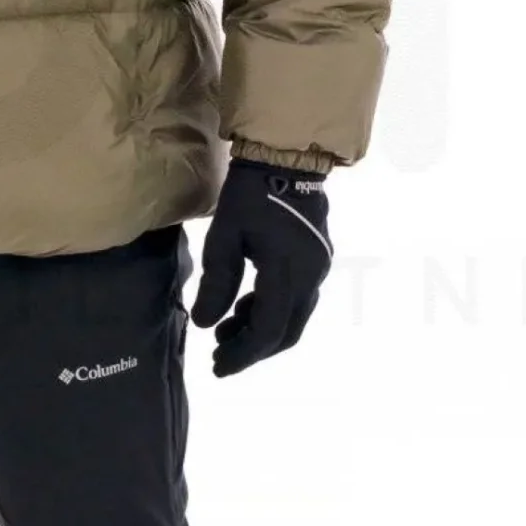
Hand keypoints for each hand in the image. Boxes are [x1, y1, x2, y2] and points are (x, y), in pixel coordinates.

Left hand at [190, 160, 333, 377]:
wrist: (288, 158)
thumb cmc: (251, 194)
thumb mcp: (224, 236)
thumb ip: (217, 283)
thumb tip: (206, 324)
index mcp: (288, 273)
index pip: (267, 331)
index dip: (242, 354)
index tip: (217, 367)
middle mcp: (311, 278)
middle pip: (285, 332)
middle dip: (253, 350)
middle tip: (219, 358)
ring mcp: (319, 270)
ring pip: (293, 318)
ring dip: (261, 330)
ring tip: (225, 331)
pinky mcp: (317, 261)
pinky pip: (297, 300)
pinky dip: (271, 310)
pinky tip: (245, 308)